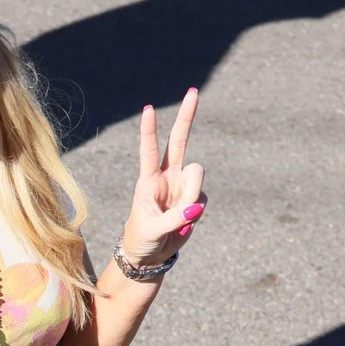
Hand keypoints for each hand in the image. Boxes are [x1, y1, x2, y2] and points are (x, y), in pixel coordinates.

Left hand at [117, 87, 205, 268]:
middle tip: (193, 91)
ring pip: (197, 176)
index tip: (149, 108)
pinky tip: (184, 222)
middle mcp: (166, 176)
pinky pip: (202, 199)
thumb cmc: (142, 239)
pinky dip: (195, 213)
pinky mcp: (194, 198)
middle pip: (179, 140)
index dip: (150, 130)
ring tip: (177, 218)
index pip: (149, 150)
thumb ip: (174, 218)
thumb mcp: (152, 231)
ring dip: (191, 196)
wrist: (150, 254)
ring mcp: (182, 186)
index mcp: (148, 180)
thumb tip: (195, 206)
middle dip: (187, 116)